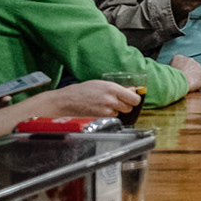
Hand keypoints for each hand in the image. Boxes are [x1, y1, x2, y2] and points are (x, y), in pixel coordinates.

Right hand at [25, 81, 140, 119]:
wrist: (66, 100)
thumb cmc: (82, 90)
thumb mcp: (101, 84)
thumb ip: (118, 88)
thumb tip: (133, 90)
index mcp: (112, 88)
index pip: (134, 98)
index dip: (134, 98)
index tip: (132, 98)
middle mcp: (111, 99)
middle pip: (130, 107)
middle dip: (127, 105)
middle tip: (119, 101)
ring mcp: (106, 109)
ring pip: (122, 112)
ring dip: (118, 109)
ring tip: (107, 104)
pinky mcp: (101, 117)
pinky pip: (113, 116)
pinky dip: (111, 114)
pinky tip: (102, 109)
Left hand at [169, 55, 200, 91]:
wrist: (178, 81)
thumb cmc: (187, 86)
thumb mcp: (197, 87)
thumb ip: (199, 81)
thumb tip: (196, 80)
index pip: (199, 72)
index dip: (193, 76)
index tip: (188, 79)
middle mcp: (197, 63)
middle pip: (192, 66)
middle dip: (187, 70)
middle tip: (181, 77)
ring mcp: (188, 59)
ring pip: (184, 62)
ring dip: (181, 66)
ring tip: (176, 74)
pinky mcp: (179, 57)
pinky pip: (176, 59)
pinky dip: (174, 63)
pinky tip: (172, 70)